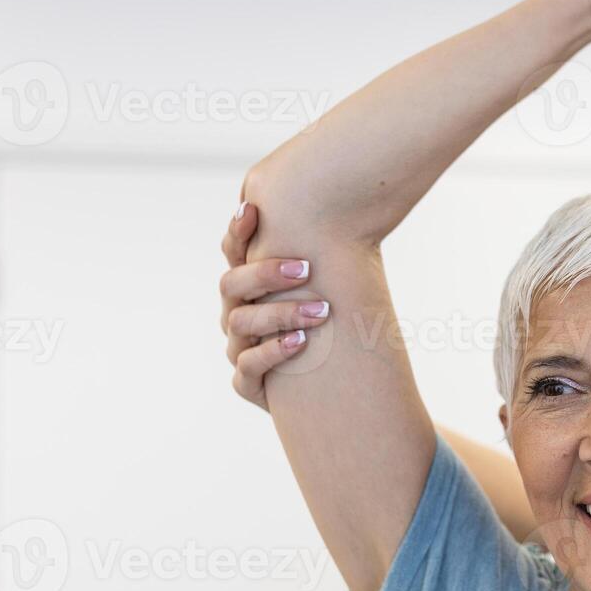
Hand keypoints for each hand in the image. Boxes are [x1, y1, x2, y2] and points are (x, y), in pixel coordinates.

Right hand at [219, 202, 330, 410]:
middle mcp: (237, 312)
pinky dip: (273, 353)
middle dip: (266, 273)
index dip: (238, 232)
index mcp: (250, 285)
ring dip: (280, 313)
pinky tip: (300, 342)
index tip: (254, 209)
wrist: (333, 385)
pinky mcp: (249, 383)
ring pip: (241, 323)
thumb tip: (359, 204)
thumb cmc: (331, 323)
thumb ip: (326, 252)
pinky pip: (248, 368)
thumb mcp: (328, 284)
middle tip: (305, 269)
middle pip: (231, 284)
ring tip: (320, 310)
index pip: (233, 252)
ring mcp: (240, 347)